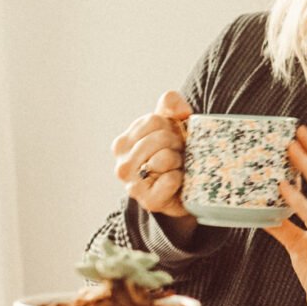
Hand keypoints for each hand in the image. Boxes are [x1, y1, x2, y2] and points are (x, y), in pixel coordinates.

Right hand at [111, 91, 194, 233]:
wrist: (185, 190)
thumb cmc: (174, 152)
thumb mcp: (171, 123)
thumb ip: (171, 104)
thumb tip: (181, 111)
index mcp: (122, 143)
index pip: (154, 120)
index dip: (172, 126)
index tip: (173, 138)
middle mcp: (122, 165)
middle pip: (160, 138)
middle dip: (177, 143)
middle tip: (179, 153)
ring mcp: (132, 185)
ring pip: (164, 158)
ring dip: (179, 160)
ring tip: (178, 166)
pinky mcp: (149, 201)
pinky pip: (171, 179)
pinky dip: (181, 178)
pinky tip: (178, 181)